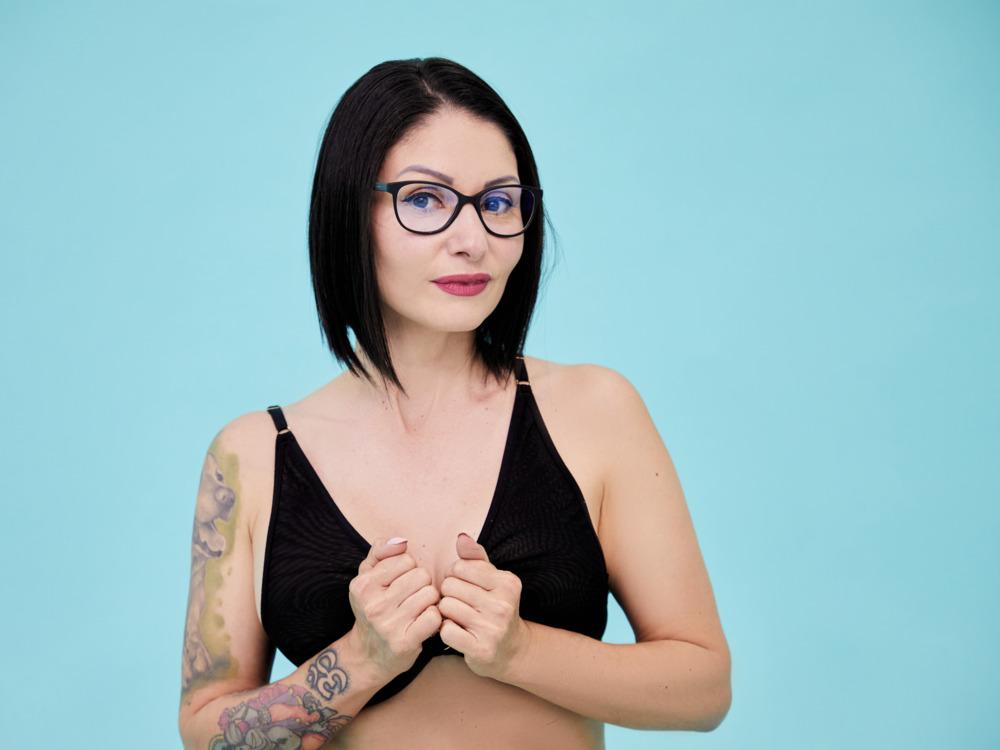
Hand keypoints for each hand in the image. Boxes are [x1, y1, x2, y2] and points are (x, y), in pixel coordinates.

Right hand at [347, 537, 442, 682]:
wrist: (368, 655)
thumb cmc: (373, 608)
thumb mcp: (367, 578)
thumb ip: (380, 552)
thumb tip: (401, 540)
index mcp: (363, 585)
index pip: (405, 559)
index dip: (410, 569)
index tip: (402, 582)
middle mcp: (373, 605)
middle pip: (421, 575)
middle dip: (422, 584)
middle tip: (414, 596)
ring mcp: (388, 625)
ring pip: (430, 594)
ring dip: (430, 601)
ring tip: (420, 608)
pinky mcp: (404, 643)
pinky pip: (434, 616)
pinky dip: (435, 618)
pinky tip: (425, 622)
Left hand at [438, 532, 529, 679]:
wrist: (511, 649)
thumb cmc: (495, 607)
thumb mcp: (491, 579)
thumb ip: (475, 557)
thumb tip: (461, 537)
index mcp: (507, 582)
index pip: (460, 566)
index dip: (454, 575)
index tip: (462, 585)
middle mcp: (503, 605)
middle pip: (449, 586)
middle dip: (448, 593)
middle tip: (458, 602)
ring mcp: (493, 629)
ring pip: (445, 607)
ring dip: (445, 612)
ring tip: (457, 616)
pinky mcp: (481, 649)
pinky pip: (446, 631)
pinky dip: (446, 631)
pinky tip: (457, 632)